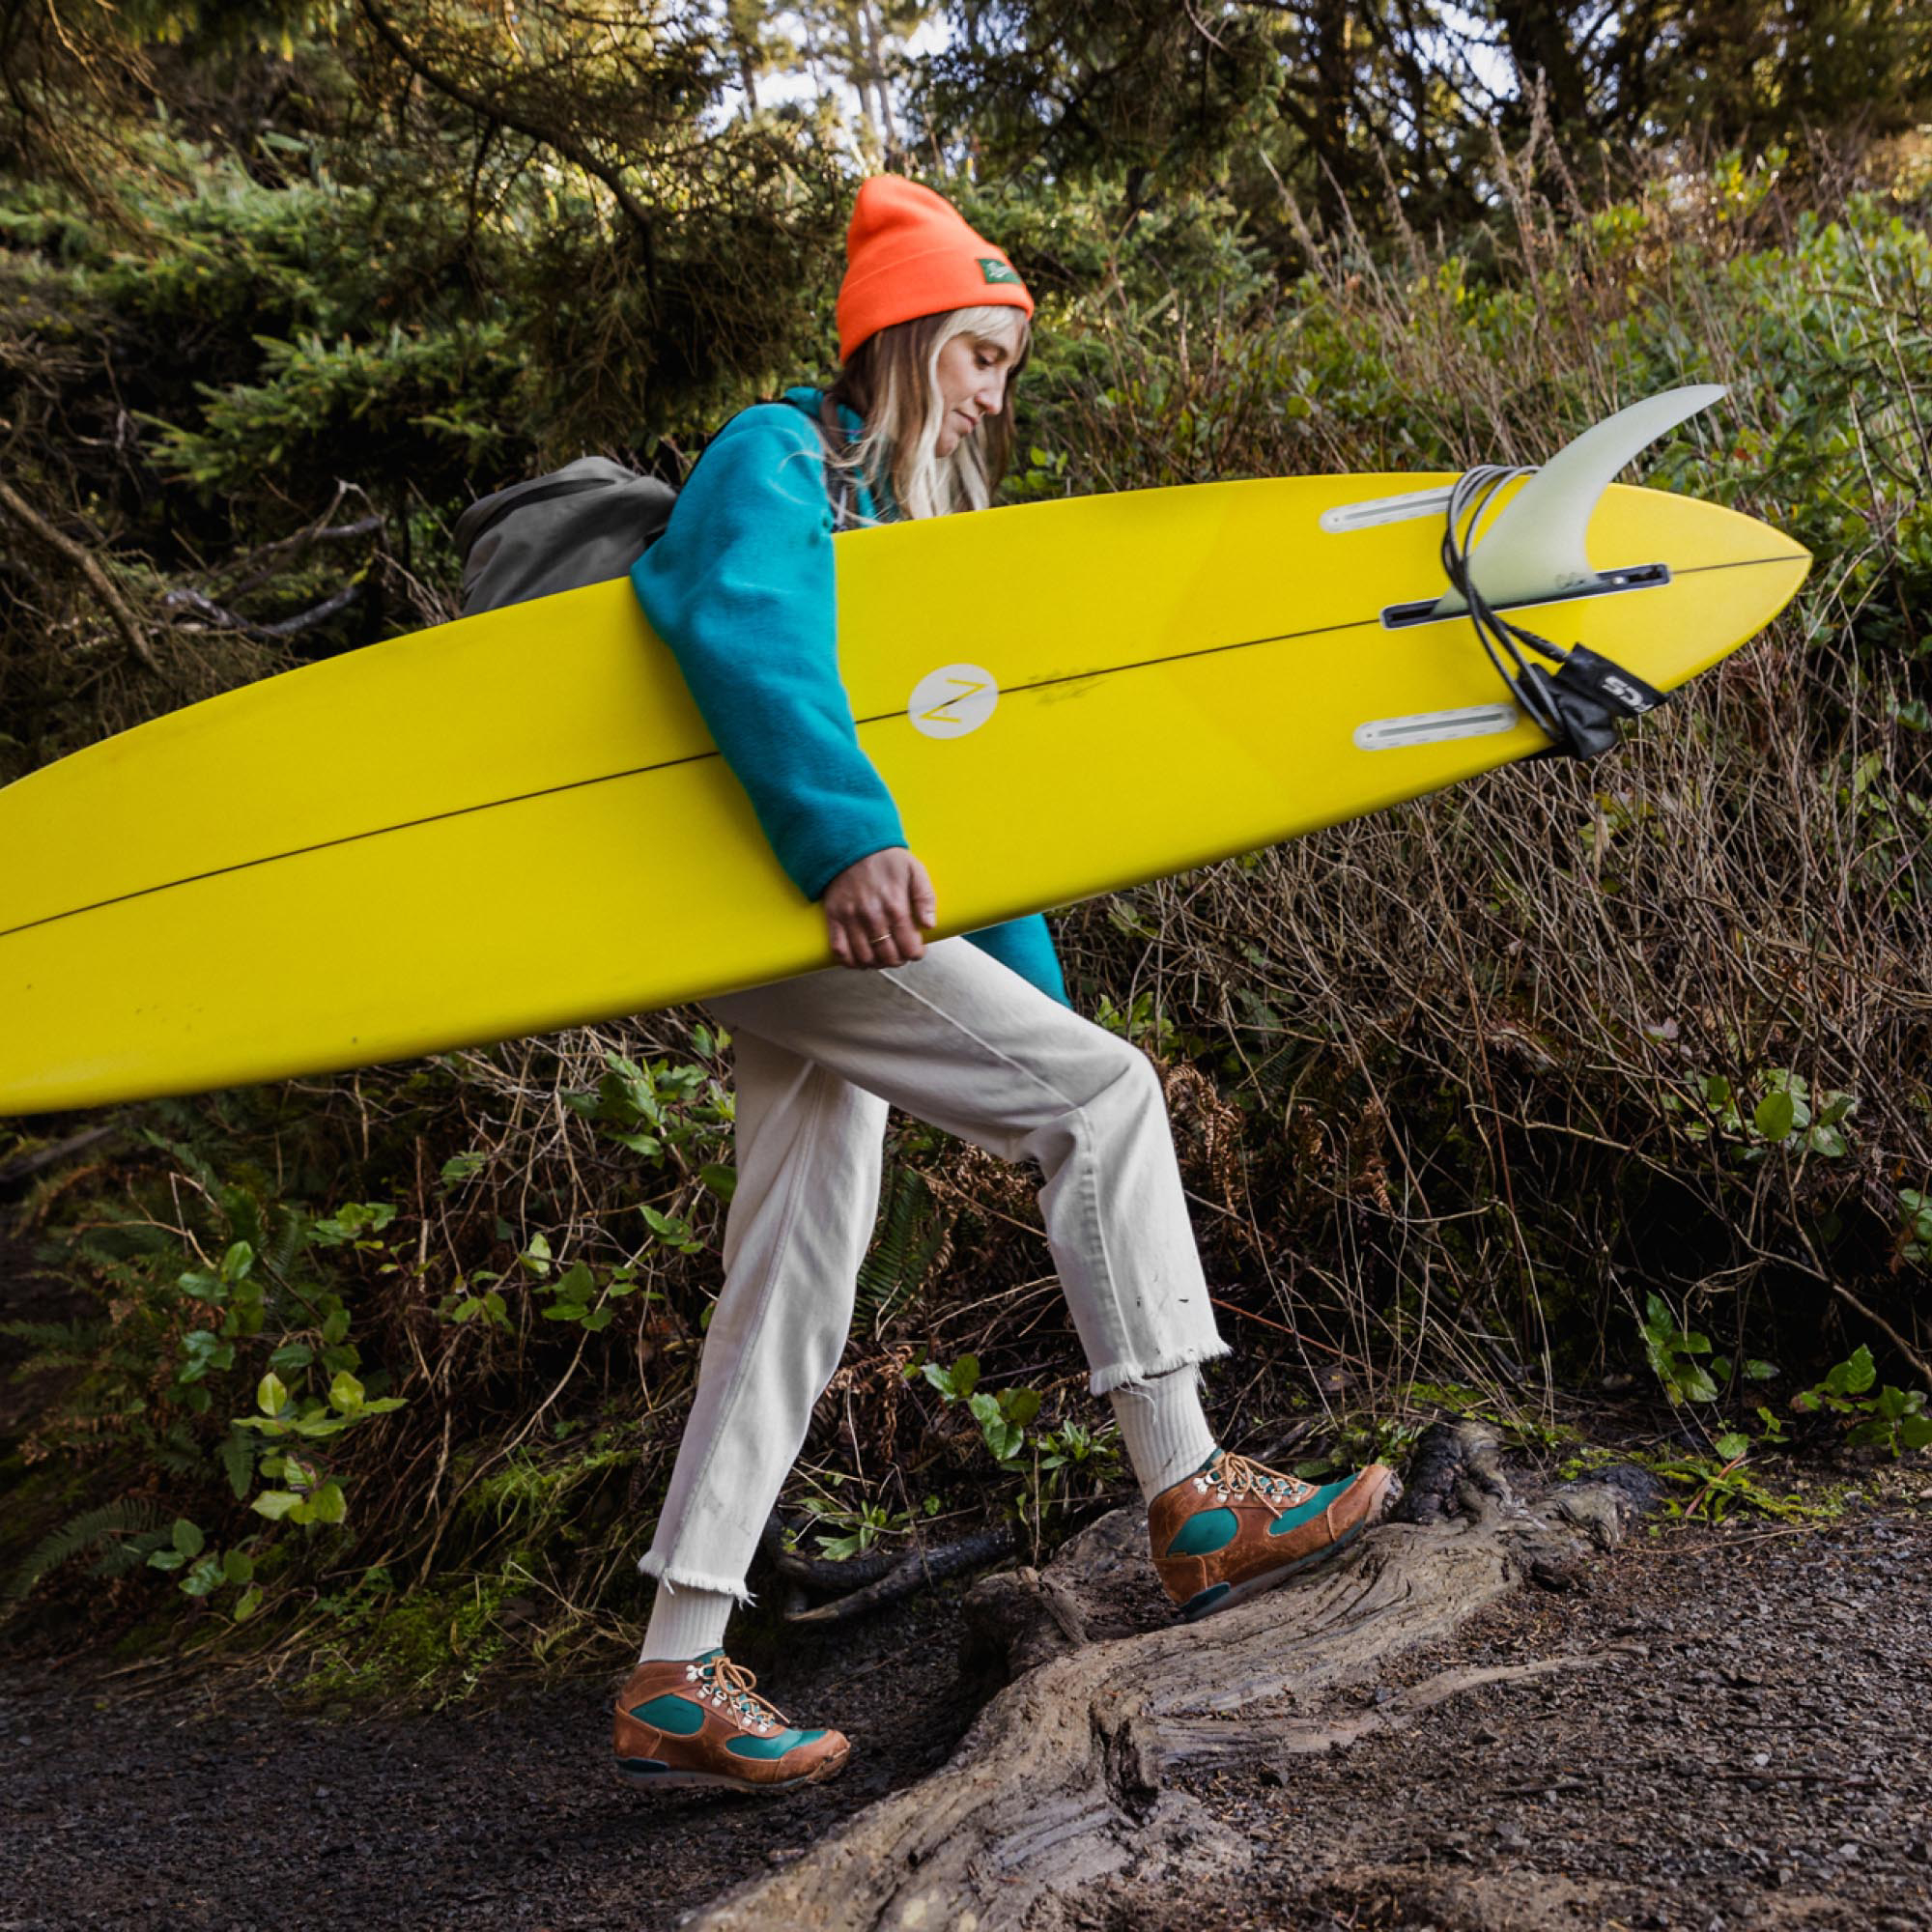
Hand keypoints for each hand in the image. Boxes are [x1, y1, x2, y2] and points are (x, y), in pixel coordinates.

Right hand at [823, 847, 936, 968]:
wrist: (852, 844)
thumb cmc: (887, 859)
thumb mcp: (915, 870)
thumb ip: (925, 898)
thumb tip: (929, 925)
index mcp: (895, 906)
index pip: (909, 946)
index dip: (915, 954)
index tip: (916, 951)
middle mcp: (872, 916)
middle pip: (888, 956)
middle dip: (898, 960)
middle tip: (900, 954)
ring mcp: (850, 918)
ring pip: (865, 957)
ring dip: (876, 963)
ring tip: (882, 957)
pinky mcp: (833, 918)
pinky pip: (839, 950)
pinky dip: (850, 962)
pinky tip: (860, 960)